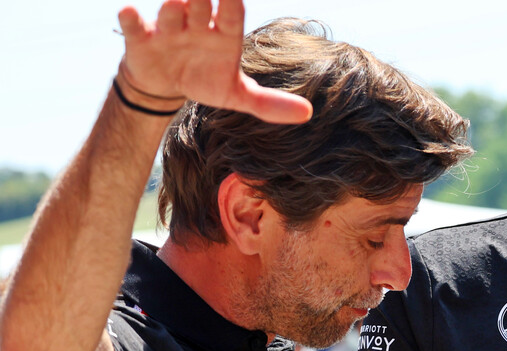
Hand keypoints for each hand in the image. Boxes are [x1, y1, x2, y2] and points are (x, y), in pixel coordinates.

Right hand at [116, 0, 311, 122]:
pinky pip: (134, 24)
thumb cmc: (206, 80)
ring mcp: (168, 28)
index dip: (233, 5)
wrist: (167, 85)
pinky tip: (130, 13)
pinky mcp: (141, 37)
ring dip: (173, 9)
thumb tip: (308, 114)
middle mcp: (197, 25)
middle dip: (202, 0)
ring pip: (171, 12)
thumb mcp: (237, 95)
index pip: (233, 16)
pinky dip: (131, 18)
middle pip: (200, 7)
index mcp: (224, 36)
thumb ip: (269, 104)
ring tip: (176, 5)